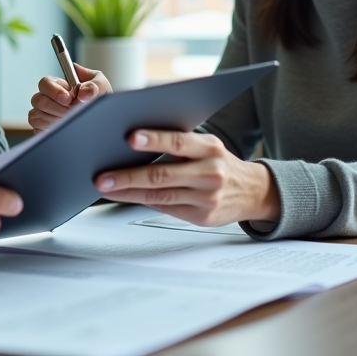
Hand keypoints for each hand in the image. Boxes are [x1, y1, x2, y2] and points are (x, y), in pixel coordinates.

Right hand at [27, 64, 111, 132]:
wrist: (102, 118)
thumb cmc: (97, 99)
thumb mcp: (101, 86)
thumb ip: (94, 85)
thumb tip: (84, 93)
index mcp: (59, 84)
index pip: (45, 83)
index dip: (54, 91)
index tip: (68, 99)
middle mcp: (48, 98)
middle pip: (39, 100)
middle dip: (57, 108)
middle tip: (72, 112)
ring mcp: (43, 113)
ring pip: (38, 116)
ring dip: (57, 120)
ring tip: (71, 120)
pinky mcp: (42, 128)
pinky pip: (38, 130)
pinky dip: (51, 130)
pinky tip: (64, 128)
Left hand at [94, 129, 279, 227]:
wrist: (253, 192)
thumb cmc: (221, 163)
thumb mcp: (208, 146)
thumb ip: (180, 145)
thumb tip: (134, 143)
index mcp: (210, 148)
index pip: (179, 142)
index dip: (154, 139)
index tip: (130, 137)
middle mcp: (211, 173)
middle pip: (163, 174)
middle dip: (129, 176)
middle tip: (103, 175)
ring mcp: (207, 198)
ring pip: (160, 195)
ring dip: (128, 192)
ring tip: (106, 187)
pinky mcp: (201, 217)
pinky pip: (165, 207)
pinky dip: (141, 201)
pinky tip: (124, 196)